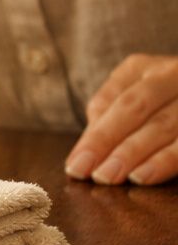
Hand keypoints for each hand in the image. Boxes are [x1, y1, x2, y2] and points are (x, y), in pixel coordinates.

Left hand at [66, 54, 177, 184]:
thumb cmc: (159, 106)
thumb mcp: (132, 102)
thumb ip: (109, 121)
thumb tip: (84, 155)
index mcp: (142, 68)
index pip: (112, 100)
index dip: (94, 135)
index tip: (75, 166)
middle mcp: (172, 74)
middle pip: (136, 106)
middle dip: (108, 141)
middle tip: (91, 173)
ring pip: (165, 124)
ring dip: (134, 153)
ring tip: (111, 176)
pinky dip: (166, 160)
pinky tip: (145, 175)